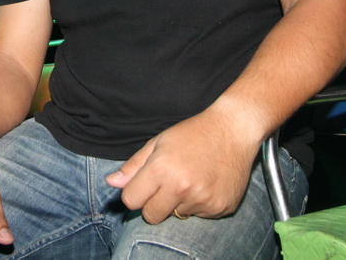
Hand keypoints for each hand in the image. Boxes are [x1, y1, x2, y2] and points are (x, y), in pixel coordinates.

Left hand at [105, 105, 261, 222]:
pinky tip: (207, 183)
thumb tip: (112, 183)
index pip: (132, 201)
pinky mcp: (220, 207)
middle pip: (151, 216)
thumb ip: (134, 166)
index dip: (135, 194)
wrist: (233, 129)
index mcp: (161, 169)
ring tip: (192, 178)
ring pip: (176, 216)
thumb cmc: (193, 133)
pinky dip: (200, 204)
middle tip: (167, 184)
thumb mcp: (158, 142)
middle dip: (154, 204)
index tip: (144, 186)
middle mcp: (181, 187)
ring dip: (179, 202)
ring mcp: (202, 199)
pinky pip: (199, 215)